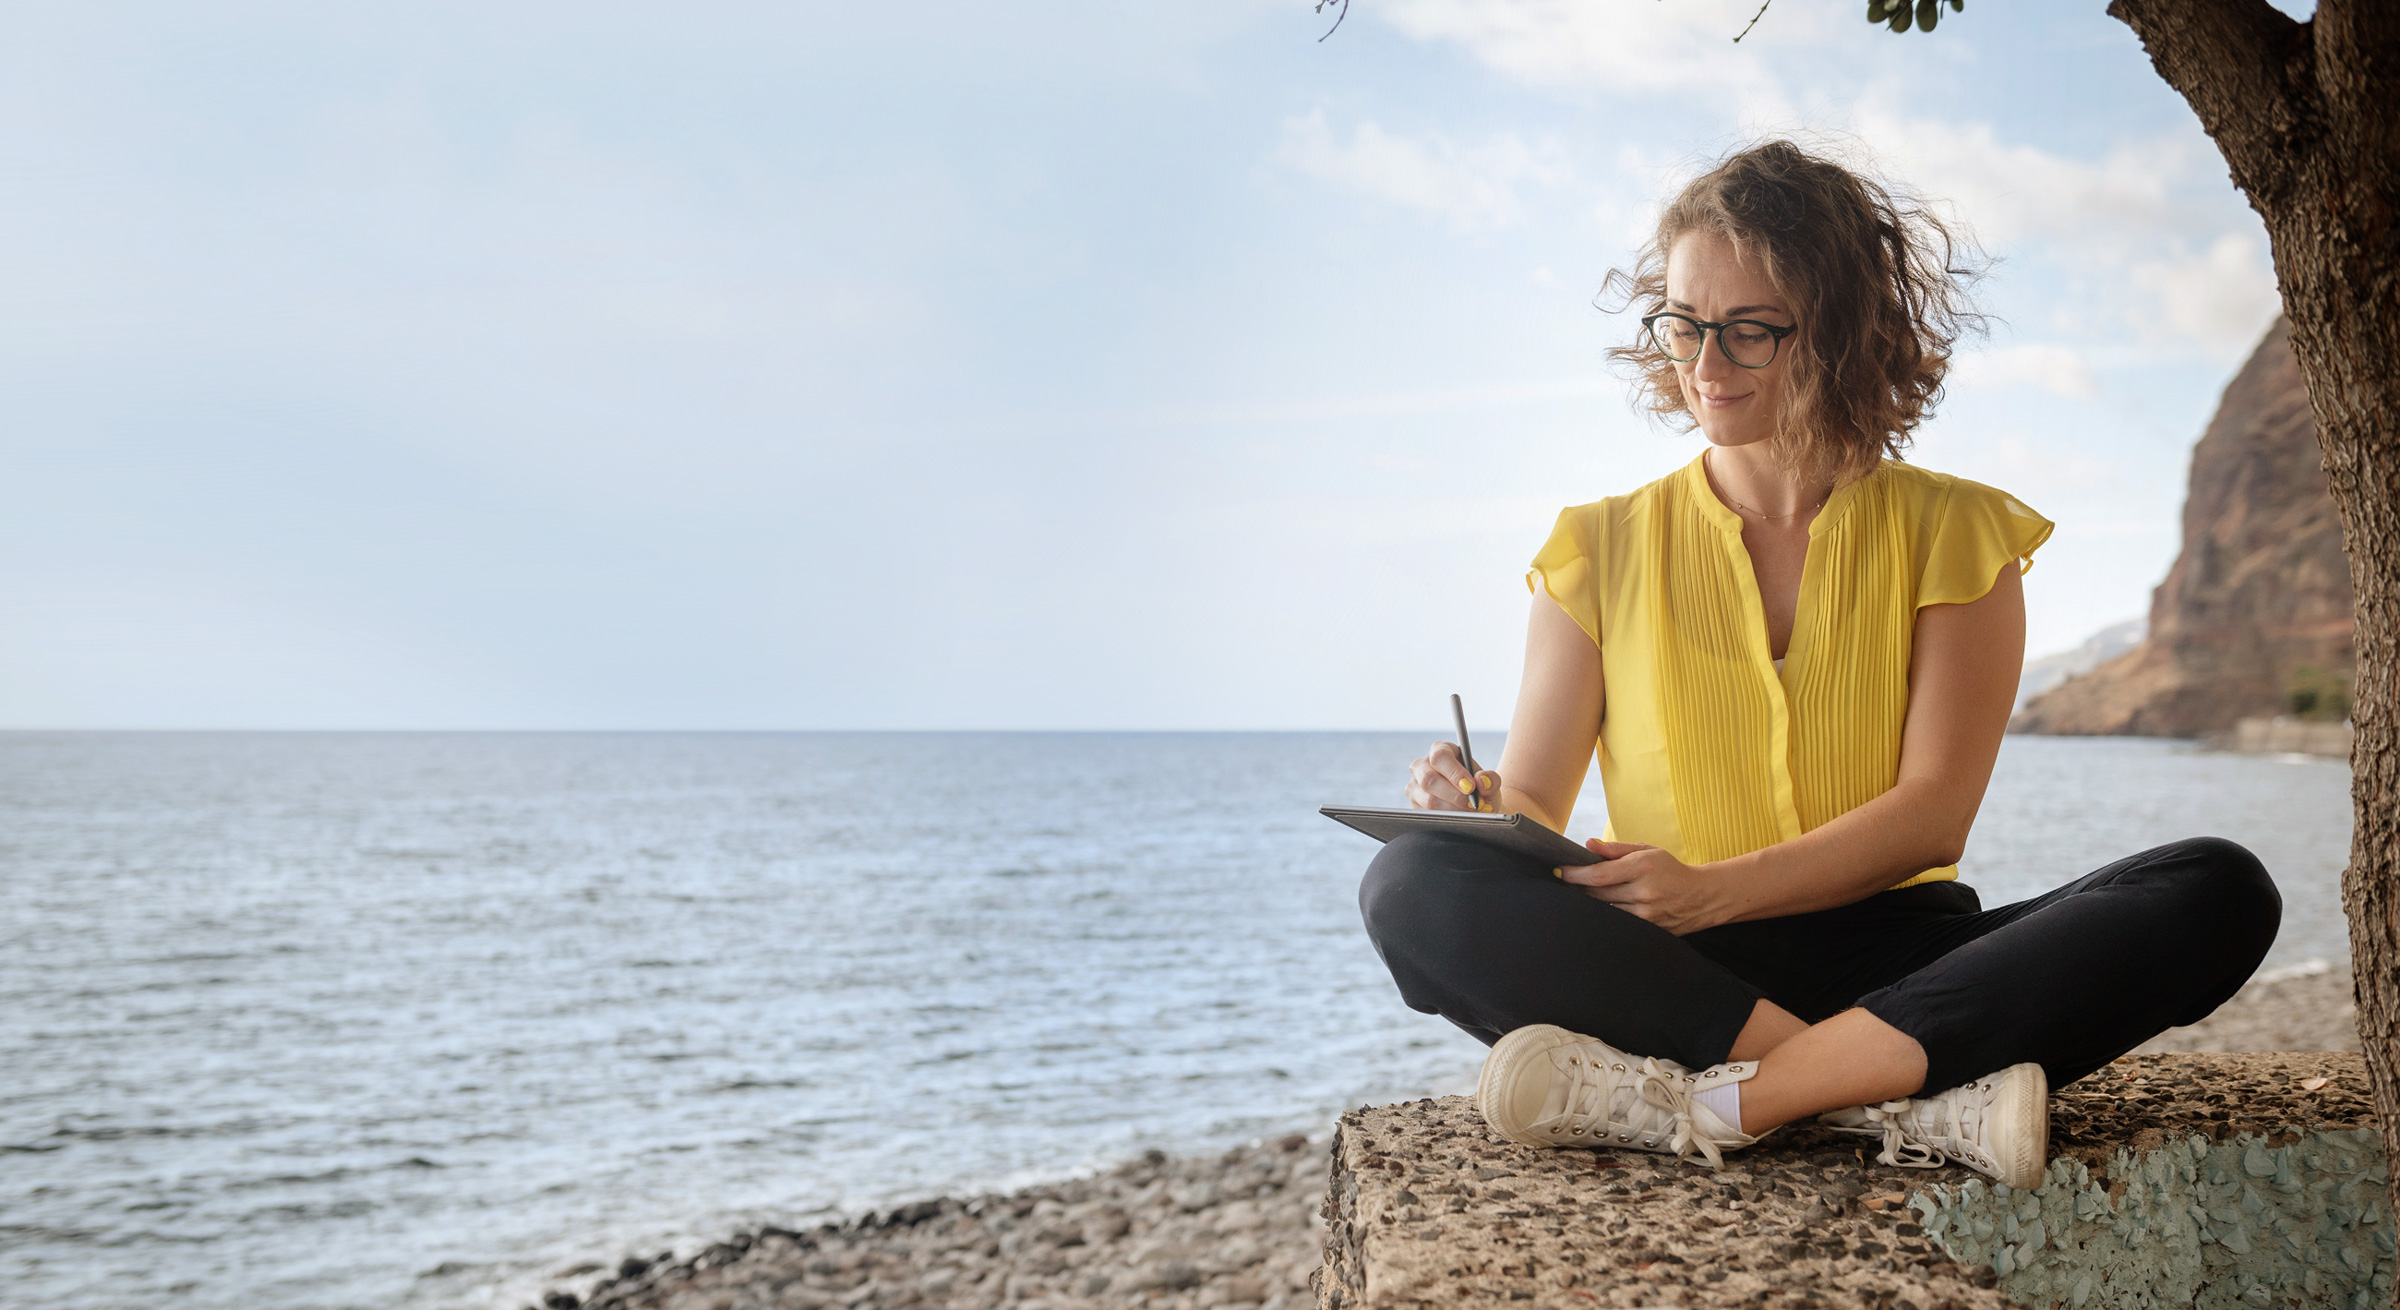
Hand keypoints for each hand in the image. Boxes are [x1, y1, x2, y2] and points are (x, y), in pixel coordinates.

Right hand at [1405, 742, 1500, 811]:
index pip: (1440, 757)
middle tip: (1474, 806)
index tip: (1471, 787)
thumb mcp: (1490, 781)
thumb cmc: (1480, 788)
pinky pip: (1427, 814)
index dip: (1454, 772)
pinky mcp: (1414, 805)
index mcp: (1440, 750)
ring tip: (1472, 814)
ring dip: (1453, 810)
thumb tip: (1481, 781)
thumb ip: (1491, 779)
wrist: (1475, 805)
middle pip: (1429, 779)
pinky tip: (1461, 820)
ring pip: (1428, 800)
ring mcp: (1415, 786)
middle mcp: (1422, 766)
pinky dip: (1446, 819)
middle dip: (1454, 796)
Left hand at [1559, 841, 1724, 934]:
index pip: (1599, 874)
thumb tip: (1587, 845)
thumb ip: (1615, 848)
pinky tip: (1600, 910)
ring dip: (1590, 903)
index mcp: (1643, 867)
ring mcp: (1647, 914)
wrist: (1702, 896)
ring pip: (1606, 910)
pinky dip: (1606, 916)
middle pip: (1598, 894)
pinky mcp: (1650, 930)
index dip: (1575, 874)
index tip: (1559, 871)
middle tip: (1565, 882)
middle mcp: (1644, 892)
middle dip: (1578, 888)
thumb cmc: (1670, 869)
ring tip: (1580, 895)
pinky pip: (1619, 923)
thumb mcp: (1647, 850)